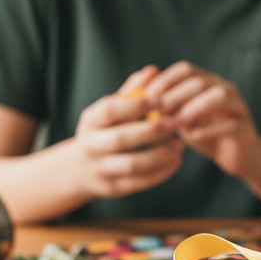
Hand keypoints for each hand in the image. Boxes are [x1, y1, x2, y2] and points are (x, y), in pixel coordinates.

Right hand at [73, 66, 184, 198]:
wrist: (80, 168)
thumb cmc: (106, 130)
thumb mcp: (112, 109)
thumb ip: (133, 90)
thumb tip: (153, 70)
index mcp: (90, 121)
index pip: (111, 110)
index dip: (138, 105)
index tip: (163, 100)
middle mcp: (90, 146)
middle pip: (121, 139)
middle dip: (153, 131)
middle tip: (178, 123)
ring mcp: (99, 169)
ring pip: (132, 165)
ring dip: (160, 155)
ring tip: (180, 145)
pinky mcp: (111, 188)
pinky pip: (139, 183)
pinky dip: (161, 173)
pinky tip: (177, 162)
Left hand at [145, 61, 258, 177]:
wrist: (236, 156)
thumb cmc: (204, 134)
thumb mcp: (181, 119)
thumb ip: (165, 108)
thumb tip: (139, 99)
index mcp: (208, 82)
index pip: (186, 70)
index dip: (167, 79)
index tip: (149, 95)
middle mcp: (225, 89)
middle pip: (200, 81)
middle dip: (176, 94)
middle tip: (158, 109)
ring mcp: (238, 108)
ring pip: (220, 96)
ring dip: (195, 107)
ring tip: (177, 122)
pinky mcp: (245, 129)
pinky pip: (231, 124)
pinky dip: (211, 129)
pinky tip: (193, 136)